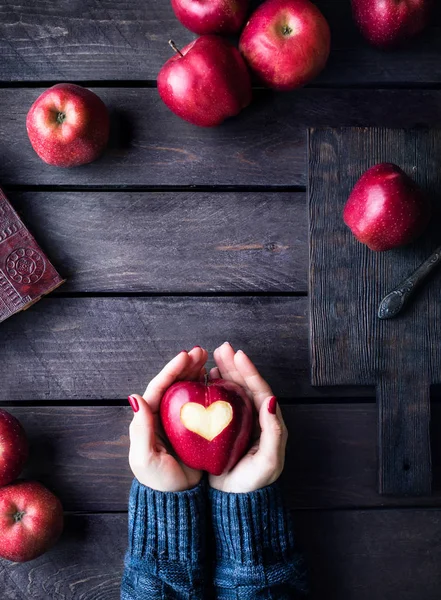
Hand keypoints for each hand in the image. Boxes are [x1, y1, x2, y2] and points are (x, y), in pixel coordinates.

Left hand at [128, 347, 207, 491]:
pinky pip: (199, 403)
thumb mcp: (145, 457)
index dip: (172, 370)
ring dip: (195, 372)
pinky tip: (214, 380)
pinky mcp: (193, 428)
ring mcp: (178, 421)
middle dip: (186, 365)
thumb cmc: (158, 480)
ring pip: (186, 390)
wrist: (177, 500)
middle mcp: (162, 415)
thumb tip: (135, 397)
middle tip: (201, 351)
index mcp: (148, 418)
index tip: (186, 356)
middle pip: (173, 384)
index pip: (159, 387)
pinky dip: (205, 389)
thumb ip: (141, 428)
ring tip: (207, 359)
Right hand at [209, 342, 287, 492]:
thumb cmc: (254, 483)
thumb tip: (272, 402)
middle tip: (222, 349)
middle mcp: (256, 418)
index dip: (249, 371)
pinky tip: (207, 380)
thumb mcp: (268, 460)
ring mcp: (240, 422)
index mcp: (269, 422)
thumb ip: (273, 432)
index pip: (260, 390)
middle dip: (235, 365)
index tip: (238, 355)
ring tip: (214, 358)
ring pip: (234, 390)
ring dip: (225, 372)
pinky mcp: (226, 428)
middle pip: (246, 385)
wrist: (236, 502)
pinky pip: (221, 402)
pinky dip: (215, 388)